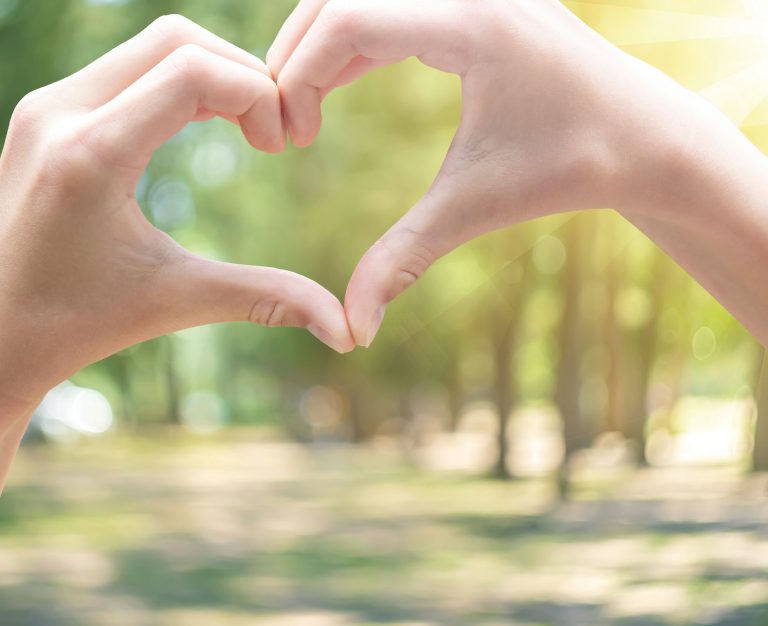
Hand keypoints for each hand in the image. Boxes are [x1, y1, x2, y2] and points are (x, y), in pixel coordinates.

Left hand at [0, 14, 354, 406]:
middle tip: (271, 134)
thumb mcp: (178, 302)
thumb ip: (266, 300)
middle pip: (178, 38)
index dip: (259, 95)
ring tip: (246, 129)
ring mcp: (49, 104)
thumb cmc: (78, 324)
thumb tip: (345, 331)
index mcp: (92, 155)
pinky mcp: (50, 111)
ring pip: (153, 44)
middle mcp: (61, 111)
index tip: (280, 145)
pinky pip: (129, 66)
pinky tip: (203, 126)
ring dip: (213, 74)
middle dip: (243, 75)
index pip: (195, 70)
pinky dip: (180, 82)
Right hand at [268, 0, 707, 345]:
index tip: (289, 138)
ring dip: (323, 44)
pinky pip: (398, 4)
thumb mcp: (476, 208)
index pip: (348, 21)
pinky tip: (339, 83)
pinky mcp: (483, 0)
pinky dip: (358, 40)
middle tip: (280, 119)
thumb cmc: (575, 168)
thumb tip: (353, 332)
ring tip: (301, 106)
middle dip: (297, 52)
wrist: (651, 139)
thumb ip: (403, 261)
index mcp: (473, 23)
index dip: (298, 75)